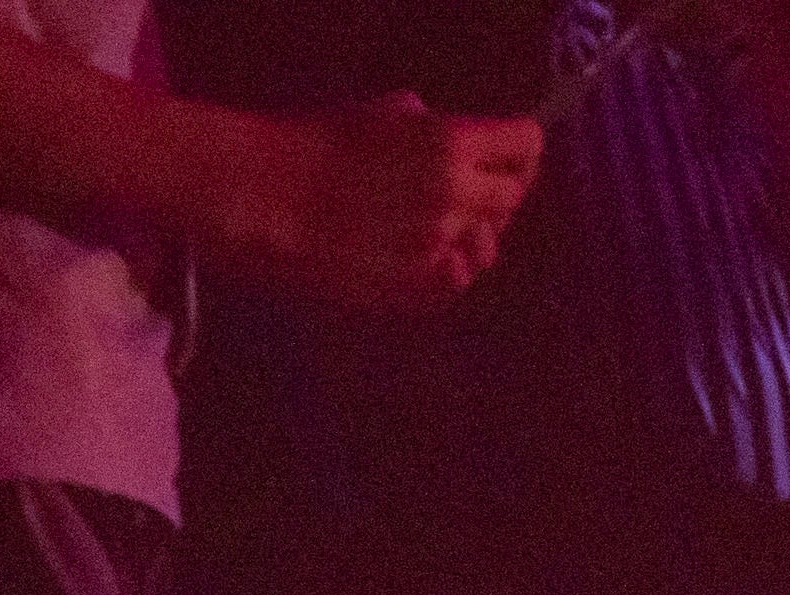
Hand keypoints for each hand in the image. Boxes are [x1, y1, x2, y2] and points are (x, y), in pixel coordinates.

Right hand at [229, 94, 541, 311]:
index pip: (527, 145)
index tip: (504, 156)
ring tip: (440, 230)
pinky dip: (448, 274)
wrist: (261, 200)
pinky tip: (427, 262)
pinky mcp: (403, 285)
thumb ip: (436, 129)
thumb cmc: (313, 147)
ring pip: (484, 247)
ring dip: (470, 237)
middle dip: (495, 194)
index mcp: (450, 144)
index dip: (519, 150)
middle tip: (469, 195)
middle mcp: (451, 196)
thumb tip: (457, 147)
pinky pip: (452, 286)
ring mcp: (429, 246)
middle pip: (510, 198)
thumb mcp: (386, 113)